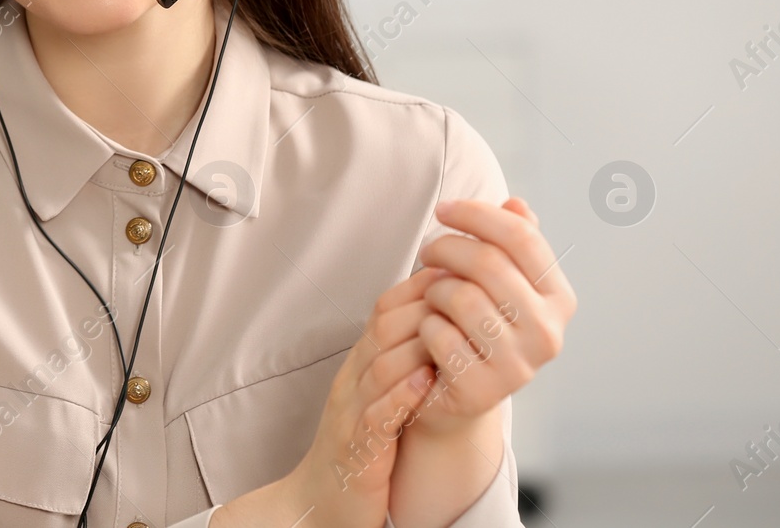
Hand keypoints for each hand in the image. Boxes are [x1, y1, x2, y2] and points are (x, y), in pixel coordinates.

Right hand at [211, 266, 446, 527]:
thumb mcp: (373, 396)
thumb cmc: (355, 452)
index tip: (455, 274)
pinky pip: (377, 418)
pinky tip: (424, 384)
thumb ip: (397, 362)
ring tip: (450, 337)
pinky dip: (401, 397)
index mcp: (358, 368)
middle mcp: (352, 383)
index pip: (384, 312)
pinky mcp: (357, 452)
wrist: (317, 505)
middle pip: (382, 330)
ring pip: (380, 367)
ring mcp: (351, 415)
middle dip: (424, 309)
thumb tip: (433, 324)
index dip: (420, 289)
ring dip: (417, 348)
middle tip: (463, 298)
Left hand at [409, 196, 577, 431]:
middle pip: (489, 262)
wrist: (456, 391)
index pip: (523, 237)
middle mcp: (549, 333)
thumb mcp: (498, 281)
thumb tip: (517, 203)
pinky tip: (431, 330)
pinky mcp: (483, 389)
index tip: (444, 209)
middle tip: (427, 251)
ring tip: (433, 295)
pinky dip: (426, 324)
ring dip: (435, 289)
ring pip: (462, 297)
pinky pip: (439, 333)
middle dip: (447, 247)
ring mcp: (520, 365)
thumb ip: (511, 242)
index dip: (478, 214)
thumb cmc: (475, 324)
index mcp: (559, 299)